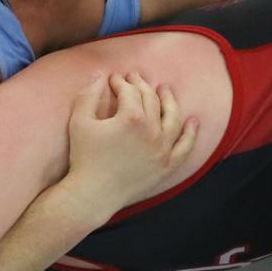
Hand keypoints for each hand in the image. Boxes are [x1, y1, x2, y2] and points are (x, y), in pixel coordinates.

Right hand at [64, 72, 196, 214]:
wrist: (93, 194)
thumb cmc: (84, 158)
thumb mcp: (79, 122)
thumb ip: (88, 95)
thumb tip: (100, 75)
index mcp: (132, 118)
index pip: (129, 91)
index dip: (120, 82)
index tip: (114, 79)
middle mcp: (152, 131)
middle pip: (151, 100)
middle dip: (141, 85)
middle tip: (135, 77)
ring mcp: (163, 149)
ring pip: (172, 117)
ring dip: (169, 100)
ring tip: (165, 90)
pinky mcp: (167, 165)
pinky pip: (185, 147)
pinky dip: (190, 133)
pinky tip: (192, 121)